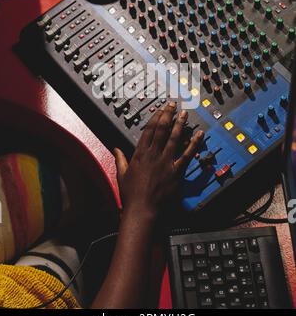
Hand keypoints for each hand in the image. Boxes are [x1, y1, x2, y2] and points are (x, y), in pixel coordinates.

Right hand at [114, 102, 203, 218]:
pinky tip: (199, 135)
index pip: (149, 130)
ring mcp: (166, 163)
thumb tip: (115, 148)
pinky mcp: (176, 172)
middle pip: (162, 130)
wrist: (142, 211)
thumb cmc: (131, 195)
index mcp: (140, 154)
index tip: (160, 110)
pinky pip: (187, 155)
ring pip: (175, 138)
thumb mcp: (121, 174)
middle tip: (173, 104)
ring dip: (180, 124)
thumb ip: (120, 159)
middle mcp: (153, 155)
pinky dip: (194, 144)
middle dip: (168, 115)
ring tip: (184, 114)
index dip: (155, 118)